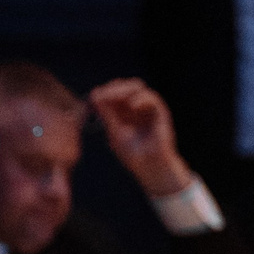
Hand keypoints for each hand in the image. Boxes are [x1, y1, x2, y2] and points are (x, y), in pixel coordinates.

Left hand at [88, 78, 191, 198]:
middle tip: (102, 94)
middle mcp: (136, 107)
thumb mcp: (115, 133)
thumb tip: (95, 97)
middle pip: (125, 86)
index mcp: (123, 111)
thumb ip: (107, 115)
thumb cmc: (132, 154)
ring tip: (113, 97)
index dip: (105, 92)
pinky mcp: (160, 113)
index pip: (114, 93)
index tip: (93, 96)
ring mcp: (148, 108)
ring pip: (138, 88)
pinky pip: (152, 99)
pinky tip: (131, 105)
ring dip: (124, 90)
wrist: (149, 167)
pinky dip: (141, 99)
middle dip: (113, 88)